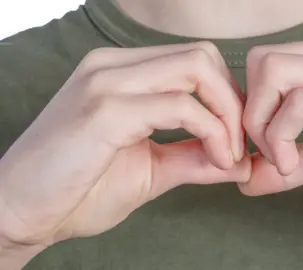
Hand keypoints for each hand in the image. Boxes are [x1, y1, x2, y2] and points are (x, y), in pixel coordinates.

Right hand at [0, 42, 248, 256]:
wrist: (21, 213)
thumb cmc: (80, 190)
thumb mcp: (151, 170)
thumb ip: (194, 157)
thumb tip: (240, 160)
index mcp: (121, 72)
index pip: (196, 61)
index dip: (226, 96)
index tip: (235, 138)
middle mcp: (113, 66)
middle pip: (203, 56)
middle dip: (233, 101)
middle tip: (238, 144)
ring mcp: (106, 83)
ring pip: (197, 69)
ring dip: (227, 114)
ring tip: (229, 155)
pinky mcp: (104, 111)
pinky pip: (180, 106)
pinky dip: (211, 131)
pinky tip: (217, 160)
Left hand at [241, 35, 302, 220]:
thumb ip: (292, 163)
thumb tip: (247, 178)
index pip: (268, 60)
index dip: (252, 104)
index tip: (263, 145)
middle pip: (262, 59)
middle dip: (249, 111)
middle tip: (268, 151)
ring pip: (273, 72)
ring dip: (261, 124)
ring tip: (283, 160)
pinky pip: (299, 105)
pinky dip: (279, 138)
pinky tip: (292, 165)